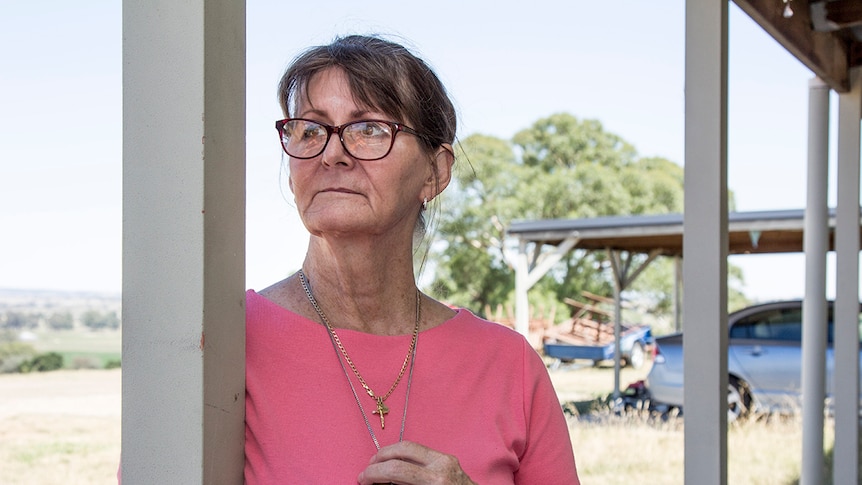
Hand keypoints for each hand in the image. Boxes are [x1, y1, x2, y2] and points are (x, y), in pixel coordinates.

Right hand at [357, 441, 477, 484]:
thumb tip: (378, 484)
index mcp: (434, 481)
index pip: (396, 470)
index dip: (374, 474)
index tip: (362, 480)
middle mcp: (441, 465)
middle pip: (402, 450)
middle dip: (380, 458)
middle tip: (367, 470)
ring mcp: (446, 459)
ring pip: (411, 446)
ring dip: (390, 453)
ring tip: (377, 465)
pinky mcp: (448, 458)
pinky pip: (420, 452)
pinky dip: (404, 457)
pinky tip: (394, 464)